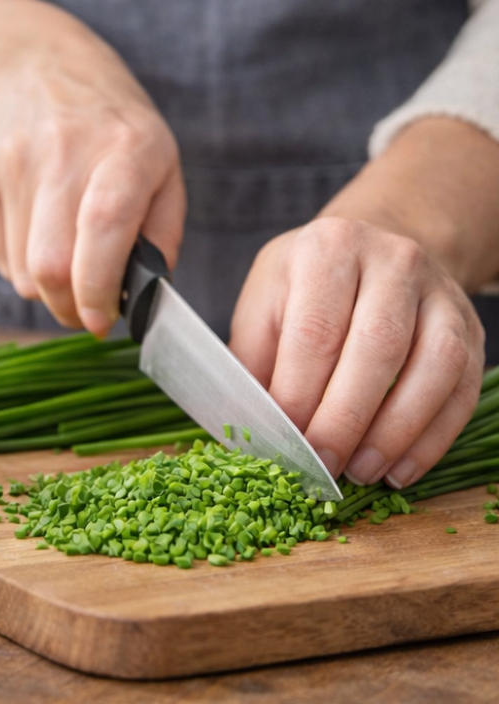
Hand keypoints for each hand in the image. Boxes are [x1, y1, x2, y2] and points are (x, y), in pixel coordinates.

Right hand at [0, 5, 185, 335]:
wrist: (38, 69)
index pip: (103, 227)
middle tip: (88, 313)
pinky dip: (22, 266)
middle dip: (71, 309)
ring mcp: (13, 163)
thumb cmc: (114, 130)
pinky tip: (40, 235)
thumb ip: (162, 234)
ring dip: (48, 289)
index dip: (100, 288)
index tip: (105, 320)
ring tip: (69, 262)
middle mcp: (63, 152)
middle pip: (51, 265)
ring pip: (22, 272)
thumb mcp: (163, 166)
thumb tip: (145, 298)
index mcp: (124, 149)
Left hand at [229, 216, 484, 488]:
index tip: (284, 440)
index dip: (299, 392)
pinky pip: (461, 390)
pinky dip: (430, 439)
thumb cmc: (304, 287)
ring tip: (359, 472)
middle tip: (321, 465)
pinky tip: (398, 469)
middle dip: (346, 418)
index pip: (316, 330)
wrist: (370, 251)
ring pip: (432, 368)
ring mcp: (439, 294)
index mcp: (329, 248)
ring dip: (394, 432)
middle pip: (377, 347)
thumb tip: (251, 424)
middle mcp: (392, 261)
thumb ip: (255, 358)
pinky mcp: (469, 330)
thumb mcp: (265, 302)